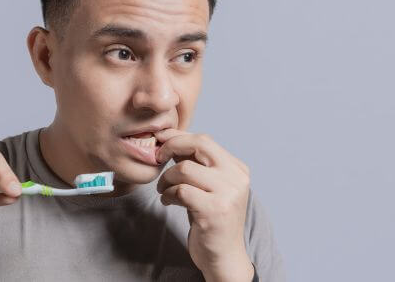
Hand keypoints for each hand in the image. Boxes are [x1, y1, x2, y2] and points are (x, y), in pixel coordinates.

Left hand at [155, 129, 253, 280]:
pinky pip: (180, 191)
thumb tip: (170, 139)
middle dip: (171, 146)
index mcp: (237, 169)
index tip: (160, 141)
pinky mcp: (214, 211)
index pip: (205, 140)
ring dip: (166, 179)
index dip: (178, 137)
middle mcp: (237, 178)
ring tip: (163, 190)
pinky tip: (168, 201)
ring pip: (184, 169)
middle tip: (157, 157)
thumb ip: (196, 164)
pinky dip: (168, 194)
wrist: (223, 257)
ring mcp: (227, 194)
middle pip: (199, 144)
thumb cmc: (211, 220)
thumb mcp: (208, 187)